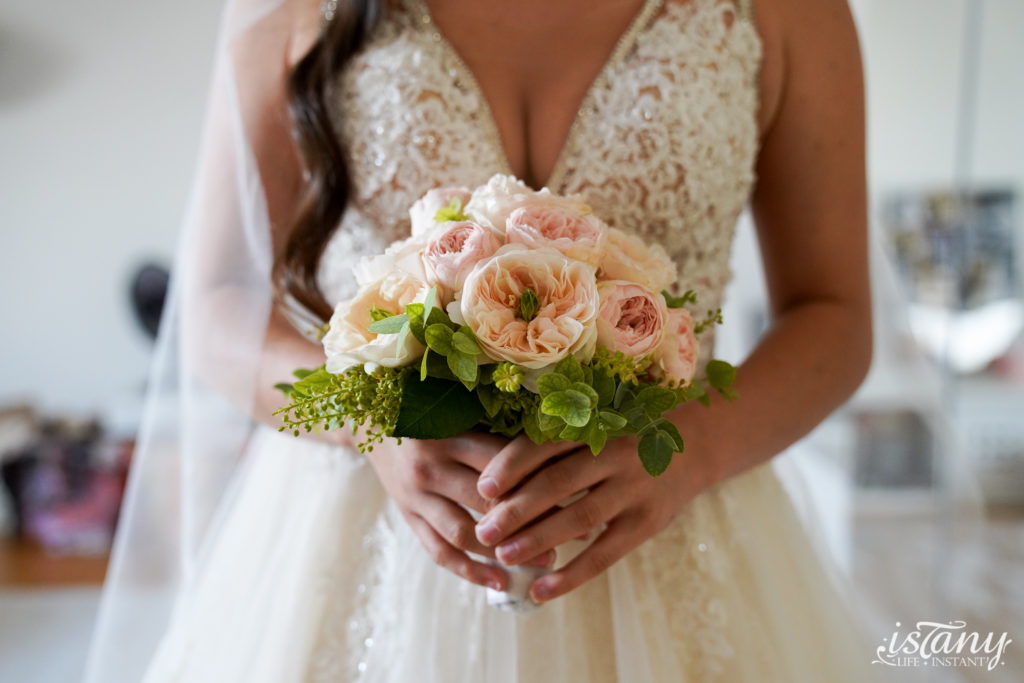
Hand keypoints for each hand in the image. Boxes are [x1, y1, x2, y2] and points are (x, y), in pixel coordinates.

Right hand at [364, 431, 555, 591]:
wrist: (373, 424)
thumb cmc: (432, 415)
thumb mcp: (461, 413)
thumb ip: (499, 433)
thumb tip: (559, 453)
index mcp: (450, 435)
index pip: (501, 463)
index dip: (537, 478)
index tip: (574, 490)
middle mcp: (430, 466)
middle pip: (485, 501)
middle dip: (528, 520)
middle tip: (567, 534)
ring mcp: (415, 496)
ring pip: (463, 533)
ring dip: (503, 552)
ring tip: (542, 562)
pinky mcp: (408, 517)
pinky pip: (440, 553)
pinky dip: (471, 571)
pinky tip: (500, 582)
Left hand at [473, 430, 716, 602]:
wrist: (695, 443)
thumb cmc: (624, 433)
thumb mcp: (598, 423)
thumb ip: (557, 442)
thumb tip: (495, 474)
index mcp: (596, 422)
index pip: (546, 443)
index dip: (512, 464)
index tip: (483, 488)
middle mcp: (616, 452)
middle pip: (558, 482)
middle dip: (516, 509)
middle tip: (483, 532)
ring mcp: (635, 488)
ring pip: (580, 517)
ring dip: (538, 540)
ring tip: (504, 557)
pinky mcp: (647, 522)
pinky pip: (606, 553)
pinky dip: (572, 575)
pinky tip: (542, 590)